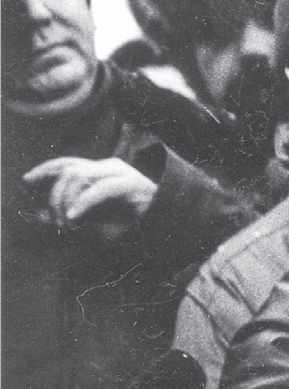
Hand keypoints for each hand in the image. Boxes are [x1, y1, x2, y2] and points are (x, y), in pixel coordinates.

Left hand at [24, 156, 157, 229]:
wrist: (162, 225)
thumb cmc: (128, 222)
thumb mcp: (90, 217)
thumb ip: (66, 213)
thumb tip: (38, 214)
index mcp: (101, 170)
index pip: (66, 163)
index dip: (44, 169)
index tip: (26, 181)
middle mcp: (109, 166)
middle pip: (68, 170)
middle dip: (54, 198)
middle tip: (58, 224)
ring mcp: (121, 173)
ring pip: (79, 176)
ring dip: (67, 202)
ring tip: (70, 224)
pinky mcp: (132, 184)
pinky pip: (100, 189)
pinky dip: (84, 203)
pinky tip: (76, 217)